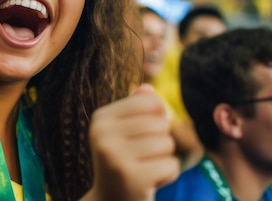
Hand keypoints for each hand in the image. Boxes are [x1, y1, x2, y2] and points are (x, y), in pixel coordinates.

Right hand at [87, 84, 178, 200]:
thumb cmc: (124, 163)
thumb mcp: (124, 132)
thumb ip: (136, 108)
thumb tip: (148, 88)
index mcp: (101, 118)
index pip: (150, 102)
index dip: (157, 119)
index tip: (139, 137)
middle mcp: (103, 135)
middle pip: (160, 123)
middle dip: (160, 141)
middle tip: (142, 158)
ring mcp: (116, 156)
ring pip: (166, 143)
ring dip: (164, 159)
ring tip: (145, 169)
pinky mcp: (133, 178)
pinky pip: (171, 165)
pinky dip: (167, 175)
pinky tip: (150, 182)